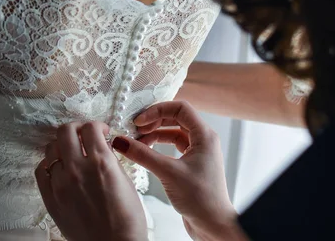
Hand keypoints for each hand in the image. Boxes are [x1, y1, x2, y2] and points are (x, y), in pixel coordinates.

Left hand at [35, 122, 148, 240]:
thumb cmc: (126, 220)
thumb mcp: (125, 180)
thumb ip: (110, 158)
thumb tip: (102, 144)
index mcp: (101, 163)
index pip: (90, 127)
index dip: (97, 126)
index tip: (100, 131)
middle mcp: (78, 169)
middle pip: (66, 131)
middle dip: (76, 129)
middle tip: (83, 135)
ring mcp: (61, 184)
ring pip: (51, 148)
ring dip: (63, 146)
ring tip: (71, 153)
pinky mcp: (50, 198)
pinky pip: (41, 170)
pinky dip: (50, 164)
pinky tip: (60, 169)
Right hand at [112, 101, 244, 240]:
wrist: (213, 225)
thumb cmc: (201, 198)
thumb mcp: (168, 172)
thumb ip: (143, 155)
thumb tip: (121, 141)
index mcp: (204, 135)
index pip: (180, 108)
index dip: (158, 110)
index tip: (140, 120)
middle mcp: (203, 140)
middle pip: (175, 118)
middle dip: (154, 121)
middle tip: (134, 129)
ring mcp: (197, 152)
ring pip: (173, 133)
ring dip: (155, 134)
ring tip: (136, 142)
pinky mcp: (191, 164)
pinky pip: (172, 147)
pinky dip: (158, 146)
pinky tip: (145, 152)